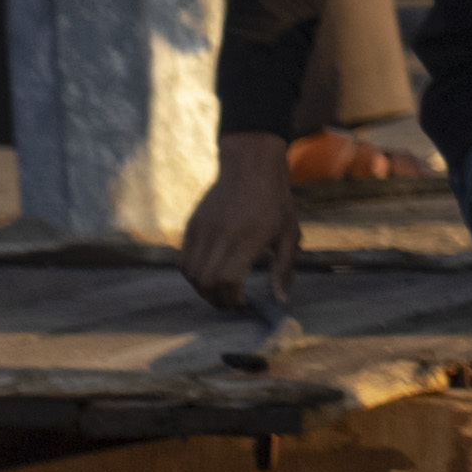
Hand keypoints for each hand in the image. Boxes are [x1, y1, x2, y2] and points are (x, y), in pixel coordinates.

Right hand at [174, 134, 305, 310]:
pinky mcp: (191, 226)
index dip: (232, 299)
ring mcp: (202, 230)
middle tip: (233, 303)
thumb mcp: (288, 234)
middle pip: (206, 282)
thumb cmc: (275, 202)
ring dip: (204, 290)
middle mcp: (220, 235)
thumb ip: (283, 269)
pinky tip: (210, 275)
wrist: (250, 167)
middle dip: (218, 300)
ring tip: (221, 292)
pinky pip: (183, 260)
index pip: (227, 280)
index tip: (245, 304)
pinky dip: (193, 275)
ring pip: (190, 274)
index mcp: (247, 238)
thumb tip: (280, 301)